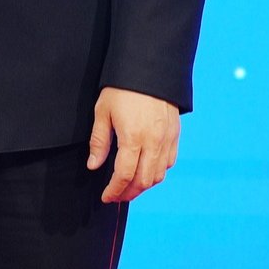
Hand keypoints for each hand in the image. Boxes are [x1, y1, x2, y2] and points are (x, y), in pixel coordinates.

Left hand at [87, 86, 180, 202]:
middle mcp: (154, 143)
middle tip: (116, 196)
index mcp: (133, 138)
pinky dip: (157, 173)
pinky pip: (169, 162)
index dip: (114, 190)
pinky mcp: (175, 135)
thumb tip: (94, 166)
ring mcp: (167, 140)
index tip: (106, 197)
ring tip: (129, 188)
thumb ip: (99, 142)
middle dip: (129, 193)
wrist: (149, 70)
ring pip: (158, 175)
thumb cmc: (121, 90)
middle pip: (143, 181)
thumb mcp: (103, 112)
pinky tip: (146, 172)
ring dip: (143, 186)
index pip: (124, 175)